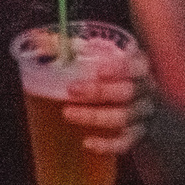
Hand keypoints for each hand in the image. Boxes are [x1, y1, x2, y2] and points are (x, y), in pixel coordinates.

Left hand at [62, 42, 157, 156]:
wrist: (126, 100)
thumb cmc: (108, 73)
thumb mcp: (98, 57)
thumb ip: (73, 48)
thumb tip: (39, 39)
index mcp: (139, 67)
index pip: (137, 66)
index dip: (120, 68)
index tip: (99, 70)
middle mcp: (145, 91)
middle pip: (127, 92)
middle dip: (99, 91)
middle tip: (72, 90)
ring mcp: (142, 115)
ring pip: (124, 118)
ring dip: (95, 116)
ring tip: (68, 113)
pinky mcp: (136, 136)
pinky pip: (124, 143)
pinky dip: (107, 144)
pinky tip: (87, 142)